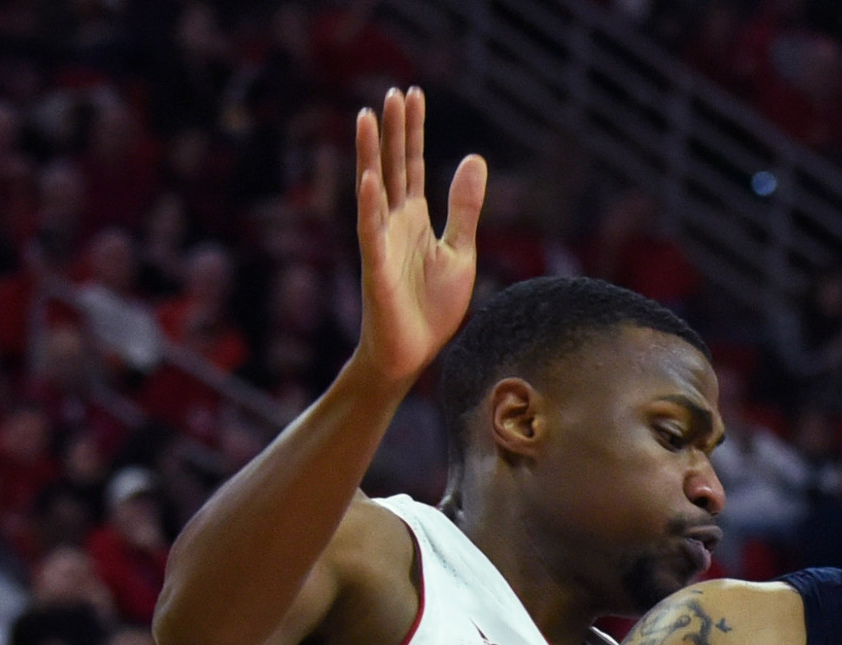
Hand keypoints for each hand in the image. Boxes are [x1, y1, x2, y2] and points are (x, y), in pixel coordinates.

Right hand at [353, 89, 485, 388]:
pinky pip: (371, 231)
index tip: (413, 94)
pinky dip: (370, 205)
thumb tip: (474, 158)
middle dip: (393, 131)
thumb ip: (465, 208)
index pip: (412, 164)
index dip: (413, 131)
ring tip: (366, 115)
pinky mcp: (376, 267)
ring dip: (369, 154)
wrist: (413, 356)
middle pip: (392, 167)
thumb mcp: (460, 253)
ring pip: (374, 189)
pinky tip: (369, 177)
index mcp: (415, 220)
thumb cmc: (432, 311)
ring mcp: (382, 242)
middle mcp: (394, 224)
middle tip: (393, 92)